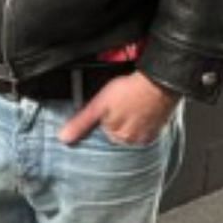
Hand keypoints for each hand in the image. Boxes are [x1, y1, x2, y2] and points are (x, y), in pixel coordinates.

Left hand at [58, 71, 179, 145]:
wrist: (159, 81)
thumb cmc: (130, 90)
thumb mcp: (99, 104)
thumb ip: (82, 123)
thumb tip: (64, 138)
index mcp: (117, 137)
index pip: (103, 132)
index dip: (104, 117)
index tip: (109, 107)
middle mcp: (132, 140)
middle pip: (118, 132)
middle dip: (118, 119)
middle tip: (121, 102)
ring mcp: (147, 134)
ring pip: (132, 129)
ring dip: (131, 119)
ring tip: (132, 103)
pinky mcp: (158, 127)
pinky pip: (146, 126)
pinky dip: (143, 119)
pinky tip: (142, 108)